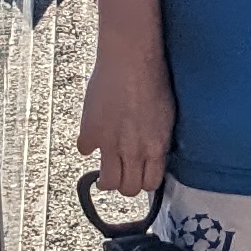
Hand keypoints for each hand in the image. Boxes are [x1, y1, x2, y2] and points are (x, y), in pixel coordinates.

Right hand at [77, 48, 172, 203]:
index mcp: (156, 147)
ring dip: (106, 177)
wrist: (130, 60)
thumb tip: (152, 153)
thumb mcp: (166, 116)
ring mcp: (110, 144)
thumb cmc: (153, 80)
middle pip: (128, 189)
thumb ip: (157, 139)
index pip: (150, 184)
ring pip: (107, 182)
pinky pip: (84, 151)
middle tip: (122, 172)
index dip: (144, 182)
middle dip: (125, 183)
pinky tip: (93, 136)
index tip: (139, 175)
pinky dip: (87, 145)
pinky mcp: (90, 132)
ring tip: (105, 166)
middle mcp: (134, 151)